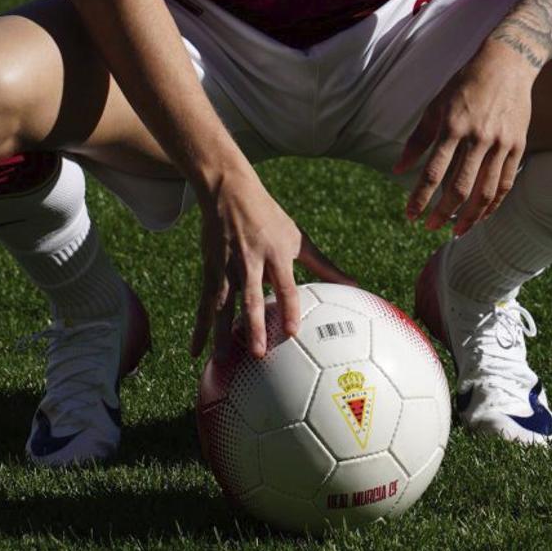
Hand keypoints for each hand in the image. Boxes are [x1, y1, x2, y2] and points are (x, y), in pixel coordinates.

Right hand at [189, 167, 354, 361]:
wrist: (230, 191)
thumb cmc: (270, 217)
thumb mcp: (299, 238)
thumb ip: (325, 266)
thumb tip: (355, 285)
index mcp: (276, 253)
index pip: (285, 285)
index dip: (288, 307)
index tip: (292, 332)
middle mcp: (250, 261)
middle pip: (252, 297)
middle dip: (254, 325)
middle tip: (257, 353)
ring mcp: (227, 266)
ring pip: (223, 303)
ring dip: (221, 332)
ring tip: (222, 360)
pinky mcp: (210, 270)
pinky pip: (205, 303)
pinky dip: (200, 328)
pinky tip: (196, 351)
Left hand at [394, 43, 534, 236]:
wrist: (507, 66)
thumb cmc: (464, 85)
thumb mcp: (436, 106)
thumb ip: (417, 140)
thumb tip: (398, 170)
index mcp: (453, 126)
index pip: (434, 172)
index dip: (420, 198)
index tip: (410, 216)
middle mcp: (478, 138)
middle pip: (460, 188)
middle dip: (443, 213)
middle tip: (430, 228)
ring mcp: (501, 143)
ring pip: (486, 191)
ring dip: (470, 216)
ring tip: (456, 230)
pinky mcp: (518, 146)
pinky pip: (505, 183)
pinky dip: (493, 204)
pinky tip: (481, 215)